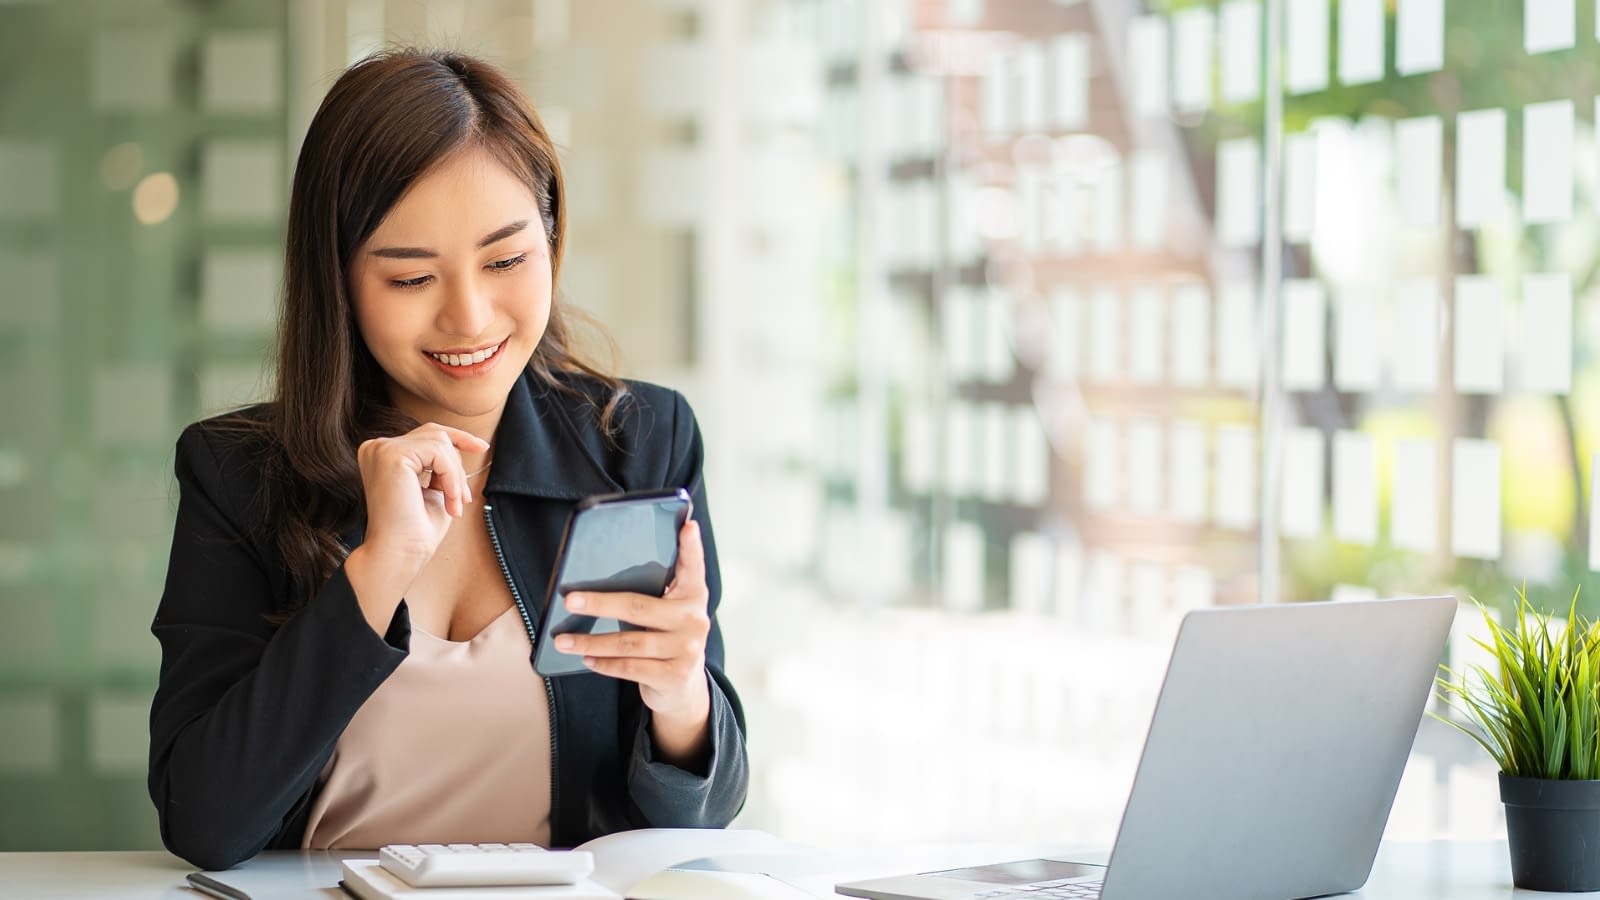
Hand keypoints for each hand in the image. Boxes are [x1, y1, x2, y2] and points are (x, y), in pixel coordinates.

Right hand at [355, 423, 490, 581]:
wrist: (400, 553)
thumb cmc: (416, 530)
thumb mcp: (433, 489)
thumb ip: (440, 466)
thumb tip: (459, 445)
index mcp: (383, 455)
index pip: (426, 434)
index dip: (458, 438)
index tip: (483, 446)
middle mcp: (376, 448)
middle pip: (435, 434)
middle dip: (458, 464)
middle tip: (465, 498)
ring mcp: (381, 449)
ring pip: (440, 443)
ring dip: (456, 477)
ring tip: (456, 505)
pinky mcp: (391, 454)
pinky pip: (438, 452)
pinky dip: (451, 476)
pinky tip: (451, 500)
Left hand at [555, 519, 711, 722]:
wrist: (684, 687)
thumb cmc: (667, 636)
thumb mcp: (669, 611)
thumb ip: (653, 592)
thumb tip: (601, 573)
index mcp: (694, 595)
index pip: (693, 566)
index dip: (691, 546)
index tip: (687, 525)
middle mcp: (694, 620)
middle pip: (639, 606)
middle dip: (599, 603)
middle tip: (569, 600)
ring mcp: (687, 649)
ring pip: (628, 642)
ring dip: (590, 641)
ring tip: (562, 640)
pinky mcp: (674, 675)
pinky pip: (630, 668)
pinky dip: (604, 664)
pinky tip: (586, 659)